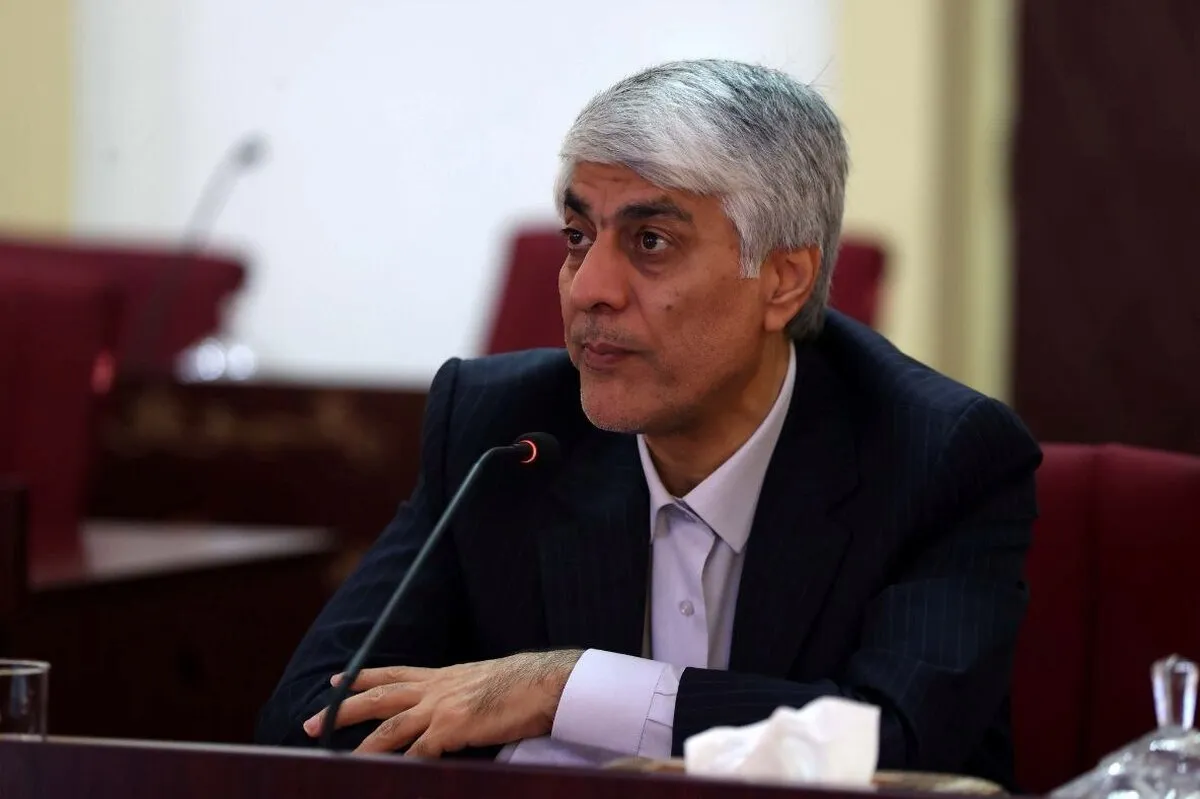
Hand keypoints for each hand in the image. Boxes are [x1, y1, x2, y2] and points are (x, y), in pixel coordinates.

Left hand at [303, 650, 582, 755]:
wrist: (544, 683)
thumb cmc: (523, 686)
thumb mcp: (482, 684)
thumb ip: (461, 697)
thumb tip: (456, 712)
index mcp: (442, 677)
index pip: (392, 673)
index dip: (361, 678)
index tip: (335, 681)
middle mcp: (435, 688)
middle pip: (377, 698)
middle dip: (341, 712)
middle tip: (310, 724)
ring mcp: (442, 707)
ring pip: (388, 729)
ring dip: (360, 749)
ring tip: (336, 763)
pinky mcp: (453, 728)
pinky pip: (419, 754)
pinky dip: (404, 769)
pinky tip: (394, 780)